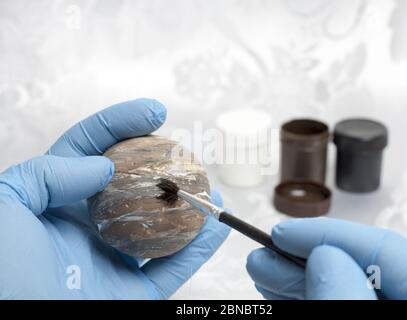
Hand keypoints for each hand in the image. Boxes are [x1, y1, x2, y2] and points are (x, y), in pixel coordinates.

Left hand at [0, 98, 229, 298]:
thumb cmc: (1, 276)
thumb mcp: (4, 207)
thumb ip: (43, 174)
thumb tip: (102, 165)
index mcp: (55, 205)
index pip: (90, 153)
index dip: (120, 126)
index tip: (154, 112)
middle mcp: (88, 228)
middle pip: (132, 185)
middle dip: (160, 163)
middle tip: (185, 149)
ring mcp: (113, 261)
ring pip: (159, 227)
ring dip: (189, 206)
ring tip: (209, 187)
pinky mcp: (133, 295)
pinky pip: (172, 269)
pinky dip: (198, 249)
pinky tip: (216, 227)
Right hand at [246, 217, 406, 299]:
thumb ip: (349, 301)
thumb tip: (324, 257)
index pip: (384, 250)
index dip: (328, 234)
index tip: (284, 233)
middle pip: (359, 269)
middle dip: (303, 261)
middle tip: (263, 257)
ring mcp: (397, 314)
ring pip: (344, 289)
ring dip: (299, 280)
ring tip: (264, 274)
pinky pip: (340, 304)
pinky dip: (309, 299)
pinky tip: (283, 294)